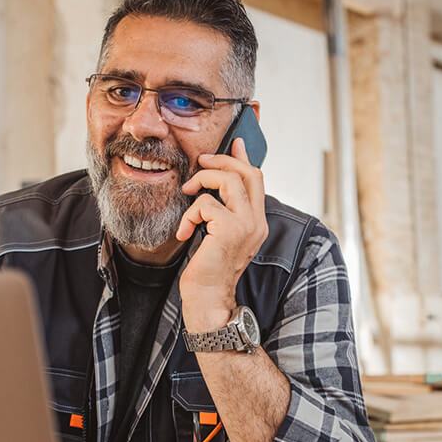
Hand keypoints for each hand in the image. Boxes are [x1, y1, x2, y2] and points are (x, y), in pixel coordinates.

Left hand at [177, 138, 268, 331]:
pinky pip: (205, 204)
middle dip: (221, 162)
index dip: (244, 158)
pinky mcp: (229, 230)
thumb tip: (214, 184)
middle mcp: (256, 221)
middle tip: (201, 162)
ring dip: (202, 182)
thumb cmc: (208, 269)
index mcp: (256, 221)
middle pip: (248, 173)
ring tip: (188, 194)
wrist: (207, 298)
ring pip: (228, 181)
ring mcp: (246, 225)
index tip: (235, 143)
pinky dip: (189, 214)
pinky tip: (184, 232)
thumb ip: (222, 211)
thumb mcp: (219, 234)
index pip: (257, 179)